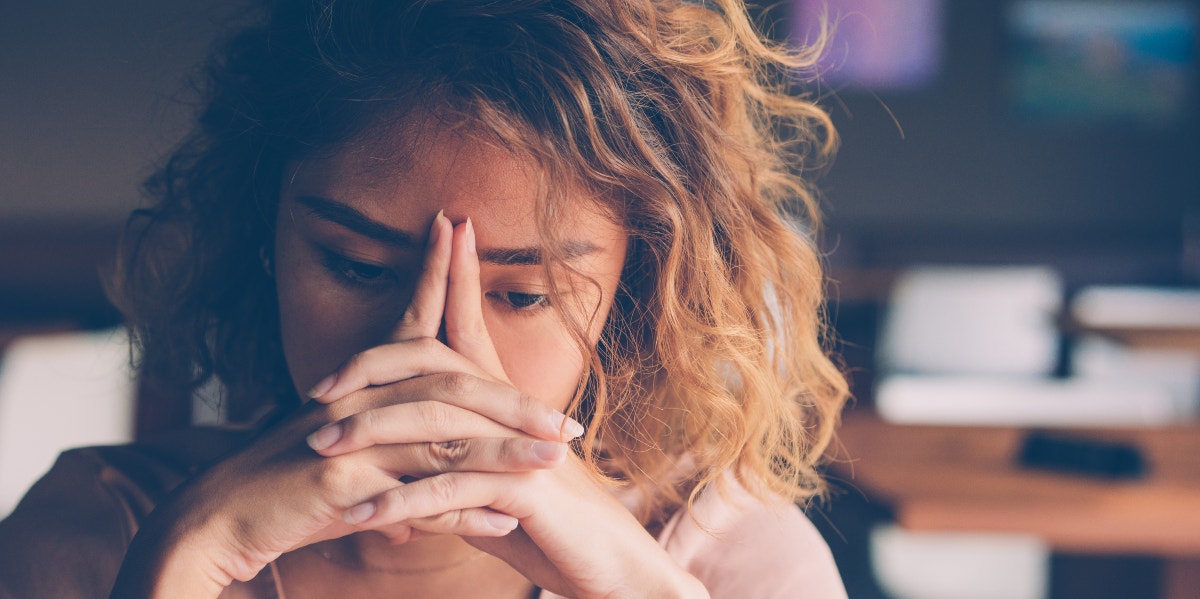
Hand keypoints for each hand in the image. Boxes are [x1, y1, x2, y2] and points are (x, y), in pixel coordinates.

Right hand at [110, 213, 579, 597]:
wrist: (218, 520)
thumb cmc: (287, 489)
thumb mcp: (350, 454)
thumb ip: (405, 452)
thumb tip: (463, 463)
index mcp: (361, 385)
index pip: (409, 323)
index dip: (436, 274)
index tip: (461, 228)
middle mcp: (358, 402)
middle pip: (449, 386)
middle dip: (514, 402)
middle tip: (571, 422)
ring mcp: (349, 440)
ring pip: (443, 439)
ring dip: (506, 451)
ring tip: (557, 460)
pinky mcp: (339, 483)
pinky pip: (415, 497)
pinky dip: (463, 512)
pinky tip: (503, 520)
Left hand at [313, 217, 707, 597]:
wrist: (607, 564)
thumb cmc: (551, 526)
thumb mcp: (493, 487)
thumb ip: (453, 465)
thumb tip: (407, 464)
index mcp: (505, 403)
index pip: (472, 326)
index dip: (455, 276)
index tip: (442, 228)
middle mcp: (512, 413)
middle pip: (438, 364)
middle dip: (374, 366)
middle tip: (316, 386)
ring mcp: (519, 447)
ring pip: (434, 424)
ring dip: (370, 435)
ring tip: (318, 449)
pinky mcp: (524, 491)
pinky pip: (449, 491)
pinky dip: (397, 504)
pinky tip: (357, 516)